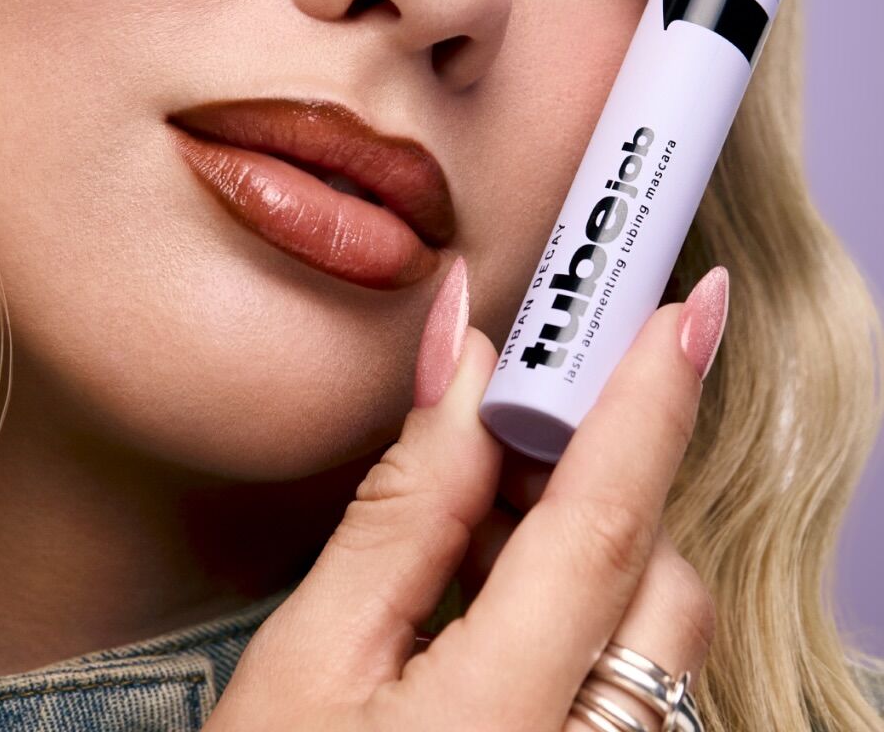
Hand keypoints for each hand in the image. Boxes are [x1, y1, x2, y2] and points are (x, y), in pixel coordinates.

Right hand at [207, 292, 718, 731]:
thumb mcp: (308, 658)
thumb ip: (405, 502)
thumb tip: (460, 356)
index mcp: (498, 722)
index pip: (602, 525)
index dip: (648, 399)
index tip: (689, 307)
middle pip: (653, 578)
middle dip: (598, 480)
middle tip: (505, 429)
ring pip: (656, 635)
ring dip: (590, 550)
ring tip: (476, 533)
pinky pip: (635, 687)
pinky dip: (585, 618)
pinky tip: (494, 606)